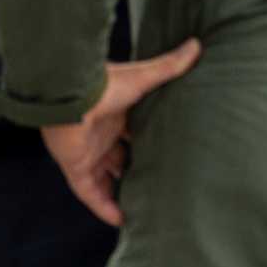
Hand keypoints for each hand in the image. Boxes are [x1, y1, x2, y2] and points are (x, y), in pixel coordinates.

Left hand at [39, 39, 200, 226]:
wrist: (69, 94)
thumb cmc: (103, 84)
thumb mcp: (143, 77)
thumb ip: (169, 66)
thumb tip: (197, 45)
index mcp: (116, 114)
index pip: (133, 134)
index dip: (148, 145)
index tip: (167, 157)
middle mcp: (101, 134)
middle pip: (120, 158)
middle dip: (135, 172)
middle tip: (158, 188)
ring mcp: (86, 151)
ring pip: (104, 179)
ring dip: (120, 193)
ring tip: (143, 211)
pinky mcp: (74, 166)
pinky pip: (88, 193)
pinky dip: (103, 206)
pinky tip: (121, 221)